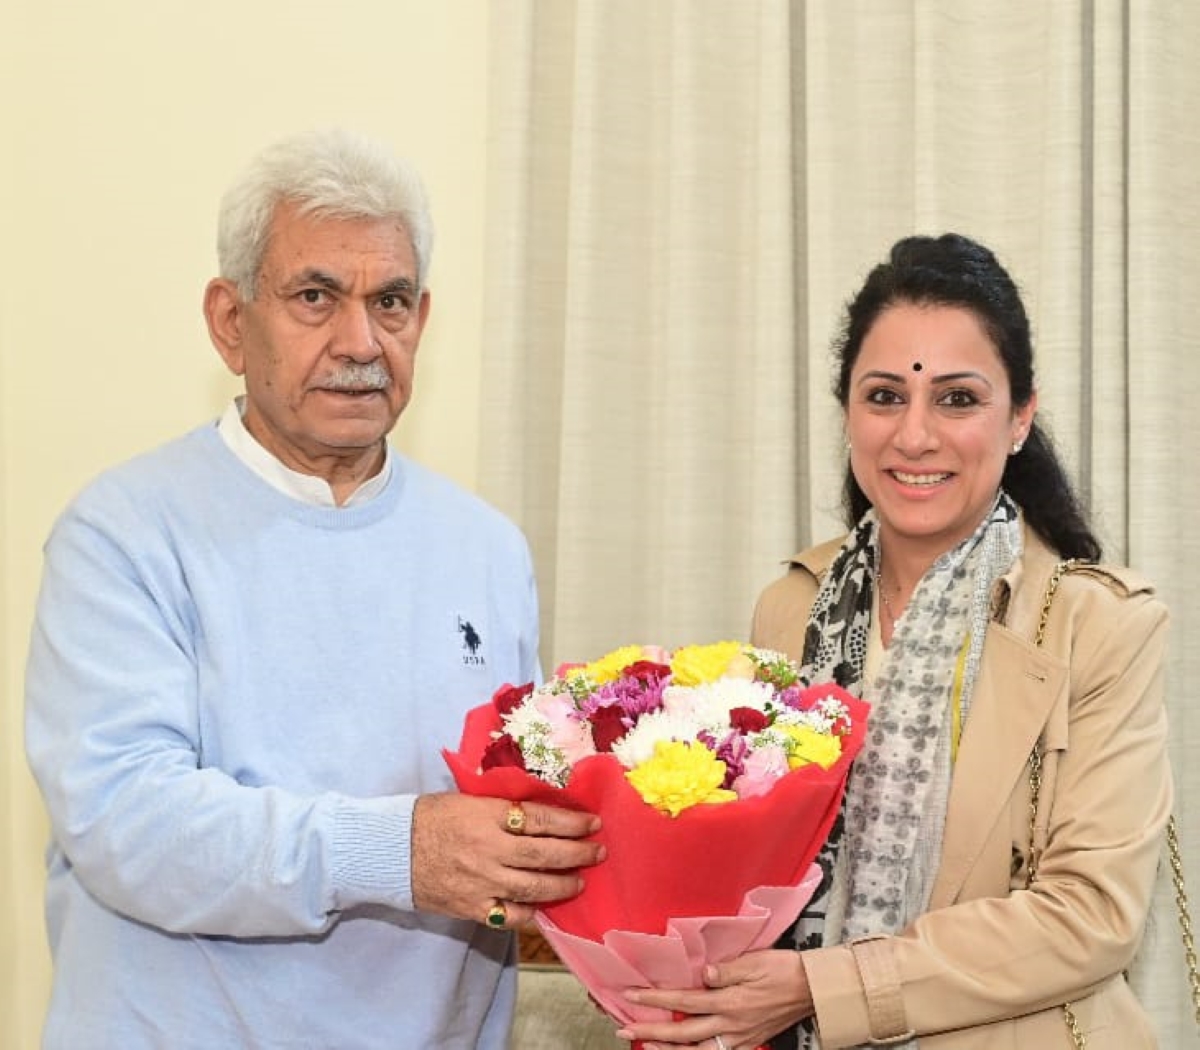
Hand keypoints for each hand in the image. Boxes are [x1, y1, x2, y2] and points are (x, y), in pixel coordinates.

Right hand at [410, 793, 602, 925]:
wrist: (390, 849)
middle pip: (544, 854)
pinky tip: (542, 908)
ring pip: (533, 888)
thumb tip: (542, 811)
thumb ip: (503, 806)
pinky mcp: (470, 907)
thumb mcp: (469, 799)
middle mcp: (488, 849)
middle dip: (577, 853)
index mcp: (487, 815)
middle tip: (597, 852)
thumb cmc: (430, 816)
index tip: (593, 823)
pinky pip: (508, 915)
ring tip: (579, 881)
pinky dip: (529, 913)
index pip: (541, 819)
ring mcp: (480, 881)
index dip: (571, 823)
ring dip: (562, 885)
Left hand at [616, 948, 812, 1048]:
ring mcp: (738, 1038)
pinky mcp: (745, 1042)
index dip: (656, 1000)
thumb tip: (702, 974)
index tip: (632, 995)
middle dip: (651, 1034)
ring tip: (646, 1047)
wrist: (812, 990)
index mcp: (730, 1002)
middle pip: (683, 1035)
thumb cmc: (783, 970)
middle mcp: (730, 1025)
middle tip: (625, 1030)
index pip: (684, 1002)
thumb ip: (726, 970)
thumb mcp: (755, 962)